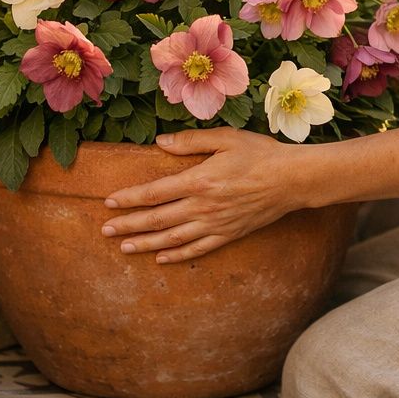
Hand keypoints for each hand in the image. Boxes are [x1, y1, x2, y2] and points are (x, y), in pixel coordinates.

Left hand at [101, 128, 304, 263]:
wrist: (292, 179)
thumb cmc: (260, 154)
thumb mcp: (225, 138)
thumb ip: (191, 140)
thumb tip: (161, 142)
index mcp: (199, 180)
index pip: (155, 193)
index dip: (130, 198)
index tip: (110, 203)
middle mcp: (203, 206)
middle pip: (158, 219)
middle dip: (129, 225)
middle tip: (106, 230)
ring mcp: (216, 224)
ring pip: (173, 238)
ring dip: (146, 244)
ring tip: (125, 247)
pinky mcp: (229, 234)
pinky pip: (198, 249)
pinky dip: (177, 256)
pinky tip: (161, 259)